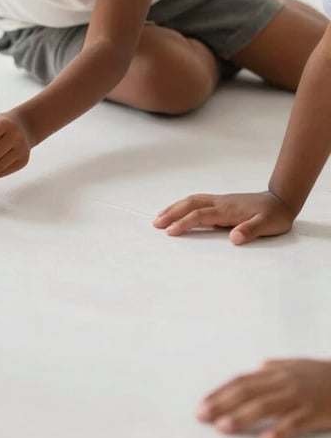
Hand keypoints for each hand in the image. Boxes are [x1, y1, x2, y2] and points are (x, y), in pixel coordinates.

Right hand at [153, 191, 295, 244]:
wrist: (281, 199)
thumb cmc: (275, 215)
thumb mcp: (268, 225)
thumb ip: (250, 230)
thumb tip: (233, 239)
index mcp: (227, 210)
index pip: (200, 215)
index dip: (184, 223)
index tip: (170, 232)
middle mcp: (219, 203)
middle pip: (189, 204)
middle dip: (171, 213)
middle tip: (155, 223)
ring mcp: (219, 200)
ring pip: (191, 200)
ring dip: (174, 207)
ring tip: (159, 216)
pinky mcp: (220, 201)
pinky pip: (196, 201)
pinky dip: (182, 205)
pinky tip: (177, 210)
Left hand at [198, 359, 330, 437]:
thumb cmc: (325, 375)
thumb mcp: (298, 366)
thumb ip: (276, 367)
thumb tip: (257, 367)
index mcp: (275, 372)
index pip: (240, 382)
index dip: (220, 393)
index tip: (203, 405)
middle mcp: (283, 382)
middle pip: (246, 392)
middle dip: (221, 404)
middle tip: (202, 417)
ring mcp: (300, 397)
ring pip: (266, 406)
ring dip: (242, 417)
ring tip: (224, 427)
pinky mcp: (316, 412)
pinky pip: (296, 422)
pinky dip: (280, 430)